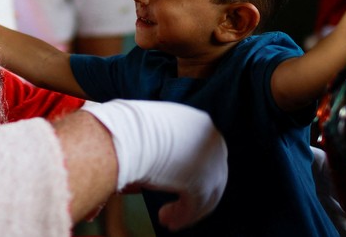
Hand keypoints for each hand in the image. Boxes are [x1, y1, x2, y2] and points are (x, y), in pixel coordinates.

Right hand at [81, 100, 227, 230]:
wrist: (130, 134)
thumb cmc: (130, 128)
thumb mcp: (150, 130)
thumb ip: (157, 144)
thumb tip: (147, 162)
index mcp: (200, 124)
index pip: (202, 153)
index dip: (189, 170)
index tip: (175, 181)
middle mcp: (214, 144)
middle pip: (210, 176)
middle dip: (190, 193)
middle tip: (172, 205)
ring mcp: (212, 165)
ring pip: (205, 195)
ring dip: (185, 209)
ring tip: (166, 218)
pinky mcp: (203, 185)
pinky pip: (194, 206)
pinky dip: (181, 216)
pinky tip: (167, 221)